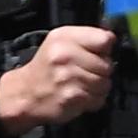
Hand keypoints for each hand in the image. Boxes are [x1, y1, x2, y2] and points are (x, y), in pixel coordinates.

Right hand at [0, 25, 114, 130]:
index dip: (104, 49)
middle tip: (84, 72)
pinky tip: (78, 96)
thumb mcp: (61, 42)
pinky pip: (98, 99)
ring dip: (97, 88)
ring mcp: (68, 77)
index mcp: (64, 37)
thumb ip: (88, 38)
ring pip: (105, 83)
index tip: (97, 53)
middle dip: (101, 71)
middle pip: (108, 65)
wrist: (24, 92)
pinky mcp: (72, 97)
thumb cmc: (48, 66)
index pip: (104, 39)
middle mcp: (65, 55)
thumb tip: (113, 39)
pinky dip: (92, 100)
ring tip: (80, 85)